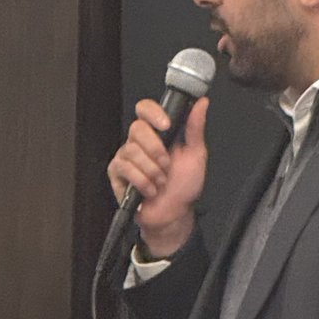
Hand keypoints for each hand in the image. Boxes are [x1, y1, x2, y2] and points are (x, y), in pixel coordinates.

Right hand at [106, 96, 208, 256]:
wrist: (174, 214)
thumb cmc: (184, 186)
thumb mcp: (196, 155)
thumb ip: (195, 128)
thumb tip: (201, 104)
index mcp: (157, 134)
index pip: (145, 109)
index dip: (153, 113)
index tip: (166, 125)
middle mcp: (139, 142)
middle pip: (137, 128)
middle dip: (156, 150)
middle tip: (166, 165)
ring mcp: (126, 157)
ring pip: (132, 151)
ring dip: (152, 171)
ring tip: (160, 181)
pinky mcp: (117, 173)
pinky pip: (125, 168)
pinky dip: (142, 181)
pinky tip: (150, 190)